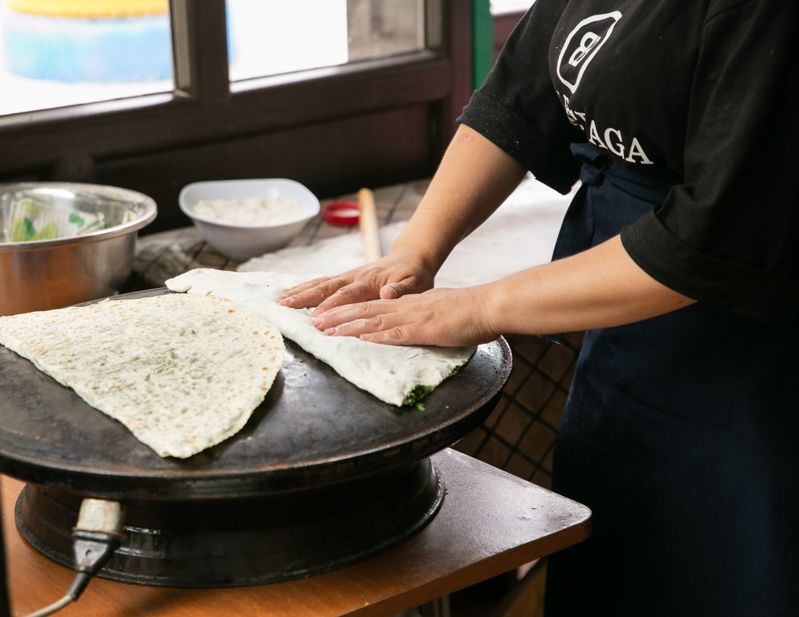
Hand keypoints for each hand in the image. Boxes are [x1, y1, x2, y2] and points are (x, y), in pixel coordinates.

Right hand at [277, 246, 435, 313]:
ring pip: (321, 282)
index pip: (348, 294)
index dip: (331, 305)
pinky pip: (323, 281)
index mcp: (371, 281)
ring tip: (280, 300)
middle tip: (284, 306)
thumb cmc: (416, 274)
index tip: (316, 317)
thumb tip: (388, 294)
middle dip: (305, 297)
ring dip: (300, 291)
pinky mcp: (347, 277)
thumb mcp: (417, 284)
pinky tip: (291, 294)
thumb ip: (403, 290)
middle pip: (327, 286)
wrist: (413, 256)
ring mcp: (350, 275)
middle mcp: (356, 276)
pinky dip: (306, 287)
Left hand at [310, 286, 498, 346]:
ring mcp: (414, 317)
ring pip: (375, 321)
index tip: (327, 316)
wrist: (487, 306)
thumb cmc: (466, 312)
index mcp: (407, 304)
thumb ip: (418, 317)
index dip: (347, 311)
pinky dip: (379, 336)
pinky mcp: (426, 329)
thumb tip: (407, 325)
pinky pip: (398, 333)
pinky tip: (362, 338)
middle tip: (314, 323)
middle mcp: (405, 308)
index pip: (371, 307)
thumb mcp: (436, 311)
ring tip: (327, 331)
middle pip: (365, 311)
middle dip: (337, 317)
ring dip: (349, 326)